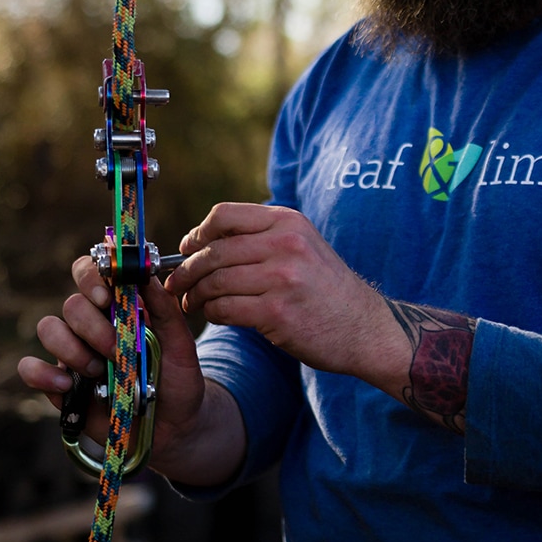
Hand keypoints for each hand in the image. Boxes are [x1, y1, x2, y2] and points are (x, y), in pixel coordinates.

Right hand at [17, 255, 242, 481]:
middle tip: (117, 350)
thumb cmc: (176, 379)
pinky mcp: (59, 384)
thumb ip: (165, 309)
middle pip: (72, 304)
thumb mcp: (180, 343)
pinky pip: (30, 368)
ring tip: (98, 371)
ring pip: (48, 328)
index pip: (91, 272)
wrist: (173, 427)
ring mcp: (72, 353)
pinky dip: (41, 374)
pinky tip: (66, 386)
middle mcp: (90, 324)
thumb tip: (147, 274)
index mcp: (117, 306)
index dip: (91, 278)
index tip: (107, 297)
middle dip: (93, 327)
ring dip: (72, 349)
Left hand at [165, 203, 405, 385]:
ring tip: (192, 302)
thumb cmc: (326, 288)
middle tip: (176, 282)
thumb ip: (261, 237)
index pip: (224, 214)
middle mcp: (285, 244)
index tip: (187, 247)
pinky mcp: (277, 313)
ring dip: (195, 294)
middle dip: (187, 269)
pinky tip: (214, 315)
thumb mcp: (302, 245)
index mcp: (287, 221)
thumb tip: (204, 240)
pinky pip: (225, 308)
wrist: (365, 327)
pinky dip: (212, 312)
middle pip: (214, 250)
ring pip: (215, 281)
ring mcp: (282, 278)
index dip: (198, 232)